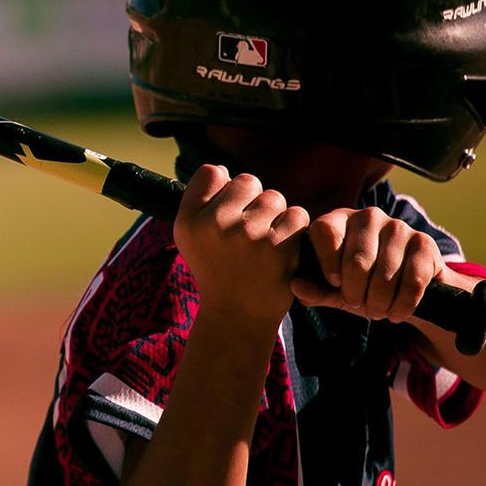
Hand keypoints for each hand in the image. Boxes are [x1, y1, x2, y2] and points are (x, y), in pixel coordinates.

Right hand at [174, 165, 311, 326]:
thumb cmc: (217, 269)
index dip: (224, 190)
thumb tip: (224, 171)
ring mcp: (248, 234)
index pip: (212, 172)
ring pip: (274, 198)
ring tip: (263, 245)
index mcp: (189, 220)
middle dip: (253, 202)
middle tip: (247, 235)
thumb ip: (200, 198)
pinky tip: (281, 250)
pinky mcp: (279, 246)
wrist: (238, 314)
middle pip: (248, 181)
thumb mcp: (190, 236)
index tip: (226, 213)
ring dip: (275, 217)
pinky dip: (294, 230)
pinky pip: (296, 215)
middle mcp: (215, 224)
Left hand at [295, 206, 442, 322]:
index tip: (334, 284)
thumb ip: (315, 289)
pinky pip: (412, 282)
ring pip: (384, 275)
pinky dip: (402, 305)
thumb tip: (295, 286)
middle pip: (356, 261)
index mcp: (339, 220)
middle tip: (359, 305)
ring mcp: (399, 226)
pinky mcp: (424, 243)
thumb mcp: (335, 290)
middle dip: (356, 294)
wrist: (409, 289)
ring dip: (379, 304)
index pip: (325, 231)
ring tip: (377, 310)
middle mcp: (368, 216)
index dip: (327, 263)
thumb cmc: (363, 285)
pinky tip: (397, 312)